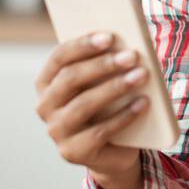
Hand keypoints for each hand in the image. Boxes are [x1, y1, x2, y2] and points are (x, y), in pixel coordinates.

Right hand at [34, 32, 150, 178]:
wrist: (112, 152)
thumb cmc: (108, 108)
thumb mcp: (103, 84)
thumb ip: (106, 66)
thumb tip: (126, 46)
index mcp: (47, 82)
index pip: (60, 57)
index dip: (83, 45)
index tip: (110, 37)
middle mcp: (45, 106)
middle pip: (71, 79)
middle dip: (103, 65)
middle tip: (132, 56)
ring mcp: (56, 131)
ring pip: (84, 104)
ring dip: (115, 87)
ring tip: (141, 76)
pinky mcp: (72, 152)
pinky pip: (99, 131)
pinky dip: (124, 116)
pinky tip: (143, 103)